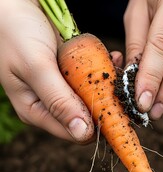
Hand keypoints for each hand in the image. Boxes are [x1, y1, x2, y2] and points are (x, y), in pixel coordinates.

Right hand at [0, 0, 122, 142]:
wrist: (13, 4)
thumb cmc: (16, 33)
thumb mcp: (36, 68)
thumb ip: (58, 101)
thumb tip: (82, 133)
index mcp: (38, 112)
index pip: (75, 133)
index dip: (98, 127)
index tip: (116, 111)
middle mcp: (52, 104)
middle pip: (88, 117)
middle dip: (105, 102)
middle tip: (116, 86)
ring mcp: (64, 88)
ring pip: (94, 97)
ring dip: (107, 84)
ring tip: (114, 65)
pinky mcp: (71, 74)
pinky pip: (93, 78)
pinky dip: (104, 69)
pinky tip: (111, 57)